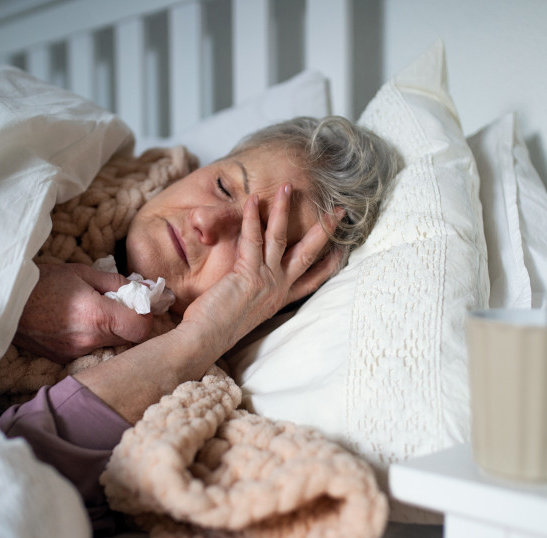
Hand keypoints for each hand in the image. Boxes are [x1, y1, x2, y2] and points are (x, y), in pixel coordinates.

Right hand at [13, 262, 151, 362]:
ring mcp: (75, 353)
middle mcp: (89, 340)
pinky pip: (90, 349)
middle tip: (117, 303)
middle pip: (128, 339)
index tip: (139, 303)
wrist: (2, 299)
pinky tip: (75, 321)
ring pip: (109, 345)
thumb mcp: (82, 273)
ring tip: (91, 311)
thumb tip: (146, 288)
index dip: (146, 315)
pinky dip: (91, 337)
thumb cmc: (42, 281)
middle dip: (129, 321)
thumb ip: (118, 283)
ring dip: (109, 330)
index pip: (142, 329)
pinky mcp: (62, 359)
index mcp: (97, 316)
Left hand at [178, 183, 341, 354]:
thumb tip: (246, 281)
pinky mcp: (248, 275)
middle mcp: (278, 289)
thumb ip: (252, 293)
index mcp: (279, 300)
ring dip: (285, 210)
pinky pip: (253, 239)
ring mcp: (266, 281)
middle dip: (326, 231)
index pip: (312, 281)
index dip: (329, 264)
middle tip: (340, 211)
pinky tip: (254, 199)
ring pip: (281, 238)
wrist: (204, 341)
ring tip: (289, 186)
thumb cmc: (217, 329)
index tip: (342, 250)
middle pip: (309, 254)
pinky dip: (253, 217)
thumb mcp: (244, 309)